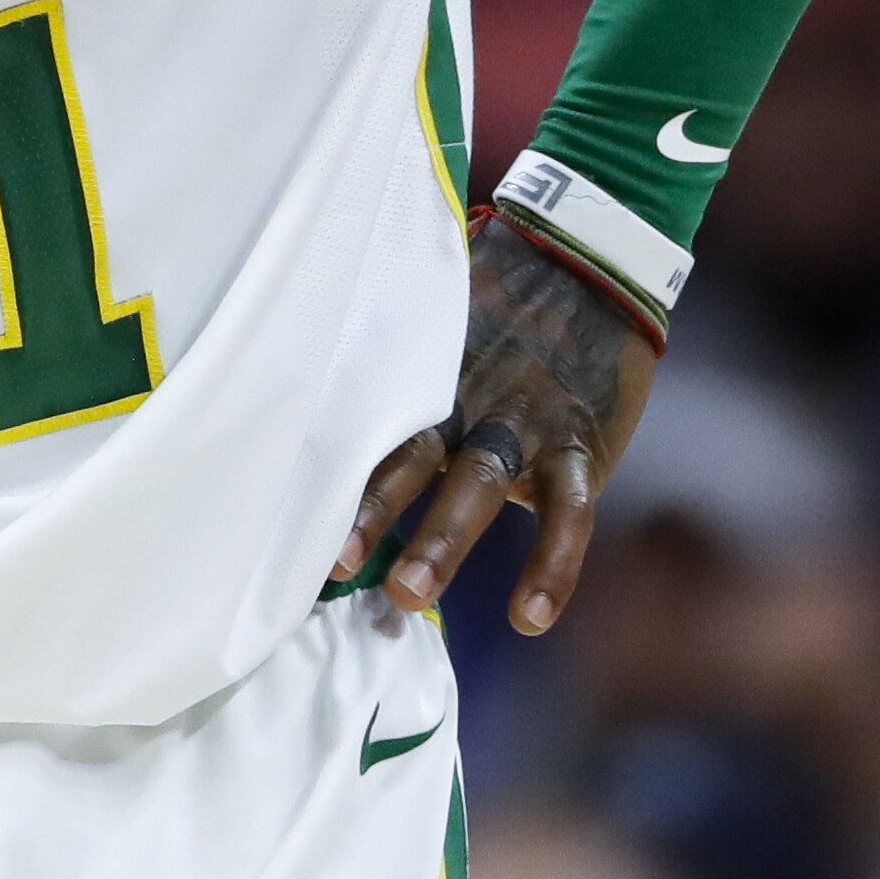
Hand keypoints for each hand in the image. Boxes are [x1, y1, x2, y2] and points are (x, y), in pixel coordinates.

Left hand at [336, 221, 657, 634]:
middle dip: (375, 508)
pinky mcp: (579, 444)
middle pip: (414, 450)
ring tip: (411, 594)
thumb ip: (393, 363)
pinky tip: (529, 619)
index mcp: (426, 370)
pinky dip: (552, 565)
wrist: (593, 259)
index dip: (333, 464)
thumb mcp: (439, 317)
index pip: (369, 417)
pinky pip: (569, 510)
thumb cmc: (500, 299)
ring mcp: (525, 421)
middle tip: (337, 565)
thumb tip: (310, 406)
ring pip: (480, 480)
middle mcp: (468, 396)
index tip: (286, 513)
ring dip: (444, 537)